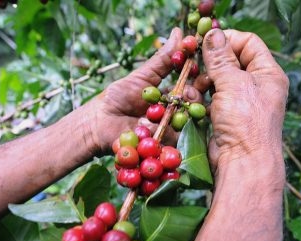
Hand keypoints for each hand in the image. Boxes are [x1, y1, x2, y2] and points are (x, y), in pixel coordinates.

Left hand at [86, 28, 201, 153]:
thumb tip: (179, 33)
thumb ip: (162, 60)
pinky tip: (169, 125)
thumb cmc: (117, 98)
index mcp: (171, 96)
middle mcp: (174, 114)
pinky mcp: (163, 148)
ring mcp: (170, 132)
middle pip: (195, 107)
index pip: (193, 88)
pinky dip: (174, 134)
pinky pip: (175, 143)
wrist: (99, 122)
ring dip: (185, 116)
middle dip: (194, 98)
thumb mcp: (142, 77)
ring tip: (177, 108)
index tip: (201, 72)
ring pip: (188, 125)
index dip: (199, 80)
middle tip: (188, 92)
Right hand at [195, 29, 288, 170]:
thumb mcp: (233, 83)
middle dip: (210, 64)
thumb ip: (221, 58)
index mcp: (267, 73)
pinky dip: (200, 98)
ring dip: (202, 82)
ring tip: (194, 89)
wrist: (242, 161)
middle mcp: (255, 85)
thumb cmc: (245, 120)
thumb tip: (212, 34)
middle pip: (230, 61)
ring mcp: (239, 101)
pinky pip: (209, 98)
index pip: (248, 43)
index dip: (227, 39)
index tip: (205, 42)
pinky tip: (192, 100)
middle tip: (195, 66)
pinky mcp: (225, 115)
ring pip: (216, 80)